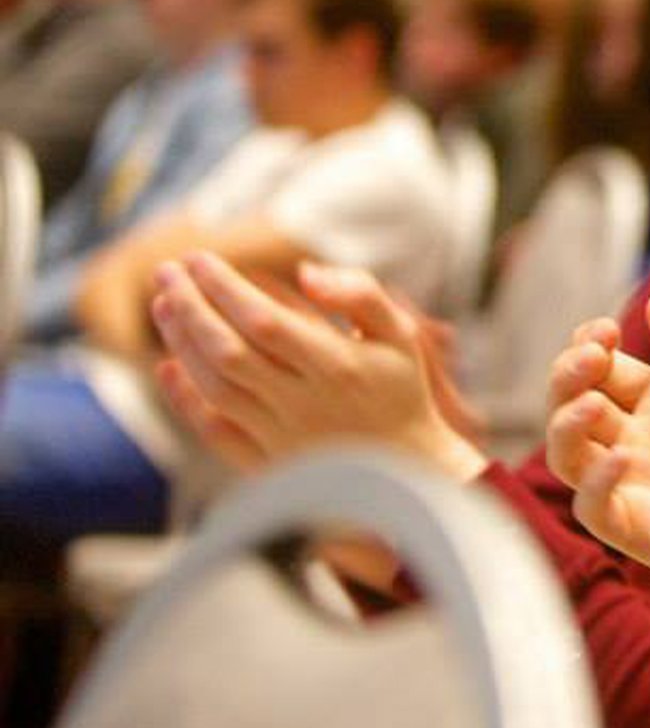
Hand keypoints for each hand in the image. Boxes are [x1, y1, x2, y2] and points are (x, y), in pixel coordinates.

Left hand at [150, 252, 485, 479]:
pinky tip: (167, 366)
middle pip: (228, 350)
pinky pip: (214, 431)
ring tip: (165, 304)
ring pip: (215, 386)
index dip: (224, 288)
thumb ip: (359, 294)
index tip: (199, 258)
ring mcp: (281, 437)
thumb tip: (304, 273)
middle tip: (167, 271)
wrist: (406, 468)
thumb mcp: (399, 333)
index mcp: (338, 366)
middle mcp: (304, 403)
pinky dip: (184, 400)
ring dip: (181, 343)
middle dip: (190, 306)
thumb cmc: (400, 390)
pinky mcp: (266, 463)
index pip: (264, 320)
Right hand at [546, 293, 649, 623]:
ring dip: (565, 424)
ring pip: (568, 456)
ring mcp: (643, 489)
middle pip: (573, 406)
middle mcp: (645, 444)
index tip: (603, 328)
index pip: (602, 368)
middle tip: (592, 354)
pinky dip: (595, 483)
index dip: (588, 344)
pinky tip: (620, 456)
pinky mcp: (649, 536)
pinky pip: (597, 510)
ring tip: (592, 402)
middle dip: (567, 375)